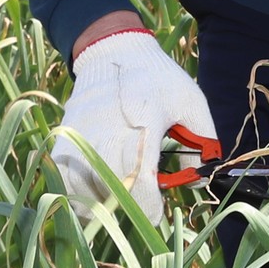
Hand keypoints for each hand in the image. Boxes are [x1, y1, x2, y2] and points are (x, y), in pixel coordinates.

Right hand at [53, 29, 214, 224]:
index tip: (156, 216)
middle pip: (111, 186)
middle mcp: (108, 130)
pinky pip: (66, 179)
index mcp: (144, 121)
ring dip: (103, 203)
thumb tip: (197, 180)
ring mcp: (82, 135)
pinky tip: (97, 195)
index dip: (147, 204)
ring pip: (85, 187)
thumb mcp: (190, 102)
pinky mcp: (65, 137)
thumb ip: (202, 140)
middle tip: (142, 209)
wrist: (114, 52)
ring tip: (121, 200)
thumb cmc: (158, 79)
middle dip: (128, 207)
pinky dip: (79, 194)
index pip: (139, 175)